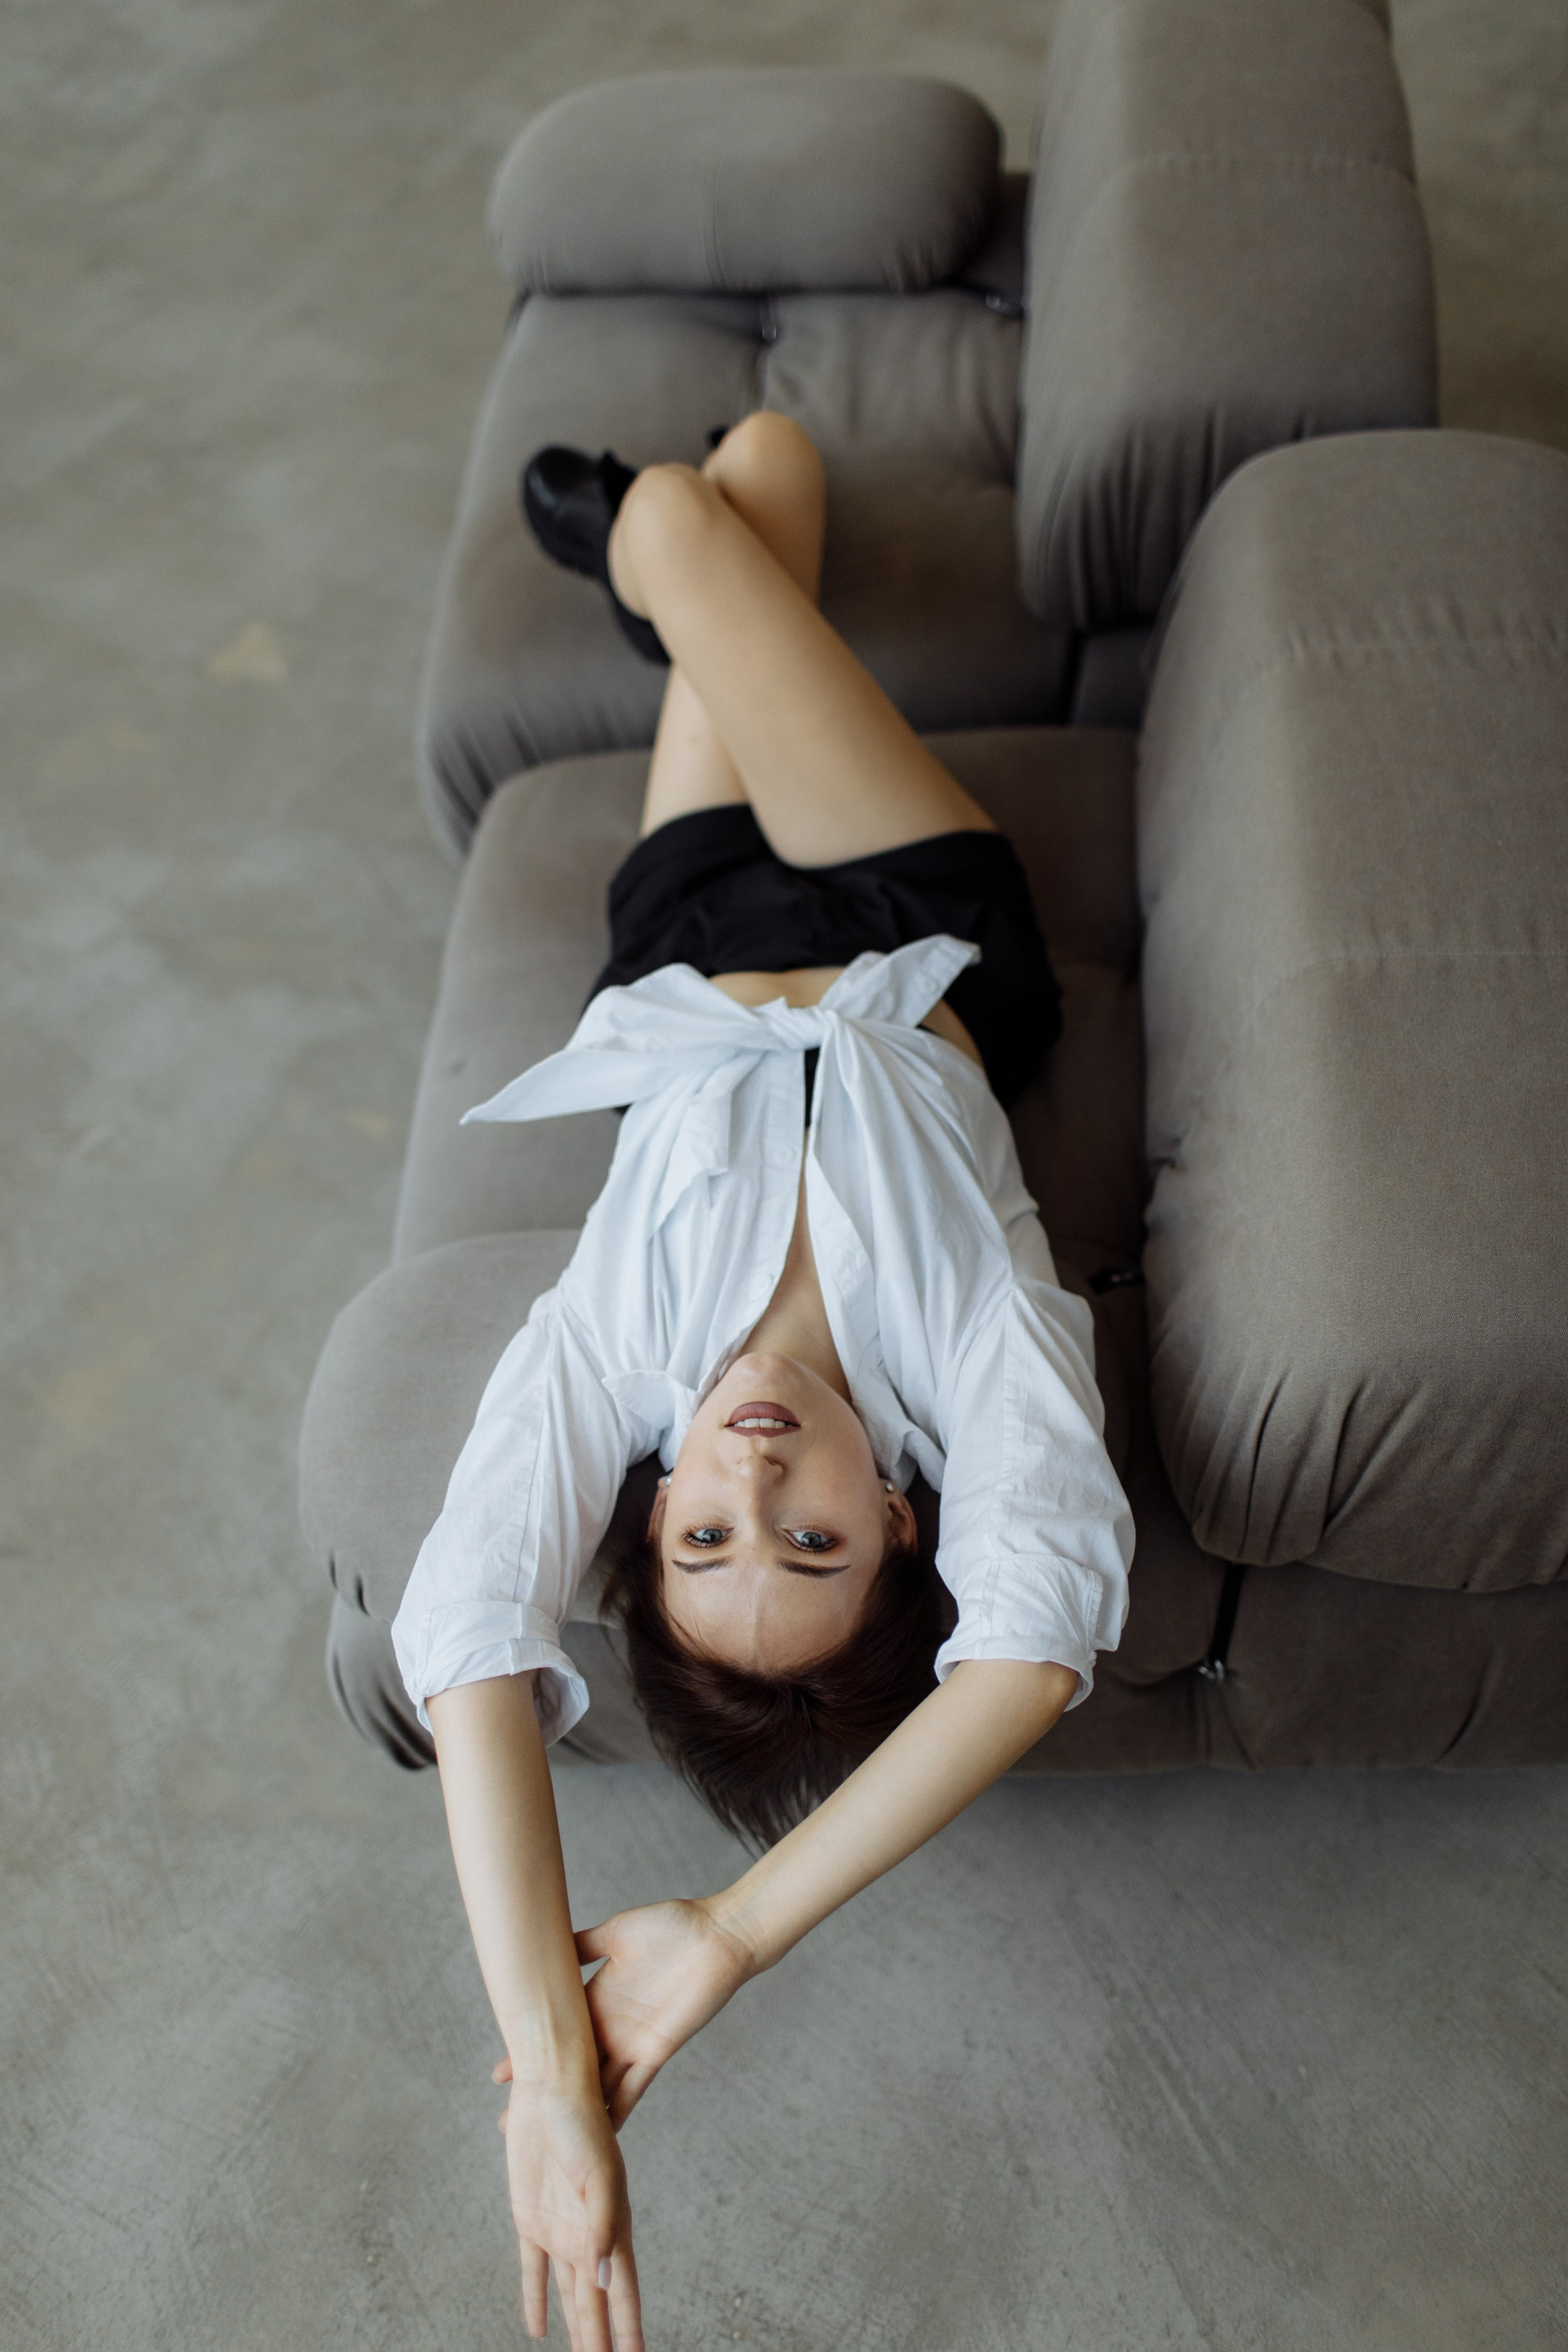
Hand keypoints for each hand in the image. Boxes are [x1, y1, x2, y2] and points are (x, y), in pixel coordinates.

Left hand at [491, 2068, 643, 2351]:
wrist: (547, 2083)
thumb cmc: (580, 2118)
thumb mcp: (595, 2172)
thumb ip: (601, 2225)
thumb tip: (602, 2281)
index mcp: (612, 2224)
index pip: (622, 2292)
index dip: (628, 2330)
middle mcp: (588, 2233)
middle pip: (596, 2304)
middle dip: (601, 2342)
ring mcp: (559, 2228)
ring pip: (569, 2294)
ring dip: (576, 2328)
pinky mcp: (529, 2218)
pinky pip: (532, 2270)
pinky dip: (535, 2300)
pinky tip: (537, 2328)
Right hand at [497, 1898, 754, 2130]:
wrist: (718, 1935)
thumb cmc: (674, 1926)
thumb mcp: (618, 1931)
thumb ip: (584, 1945)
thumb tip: (549, 1943)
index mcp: (597, 1997)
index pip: (556, 2032)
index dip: (531, 2053)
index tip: (499, 2077)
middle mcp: (610, 2026)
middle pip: (569, 2066)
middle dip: (542, 2093)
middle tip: (508, 2122)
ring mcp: (631, 2042)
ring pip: (594, 2085)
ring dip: (572, 2111)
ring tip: (544, 2138)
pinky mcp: (655, 2051)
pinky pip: (631, 2089)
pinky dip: (614, 2113)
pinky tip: (596, 2136)